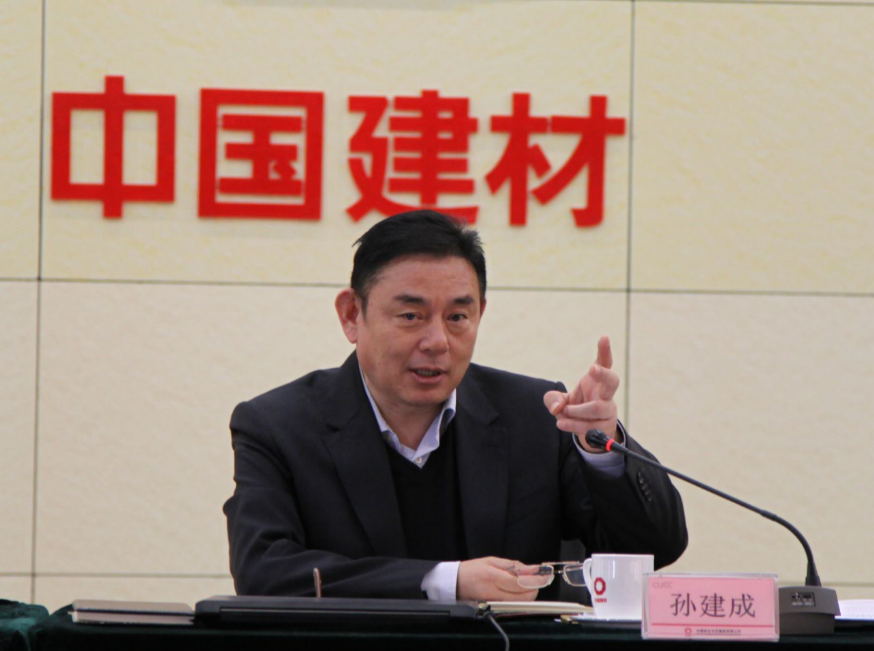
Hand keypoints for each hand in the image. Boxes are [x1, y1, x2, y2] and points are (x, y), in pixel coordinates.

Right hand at [457, 557, 538, 600]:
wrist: (454, 584)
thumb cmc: (471, 570)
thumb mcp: (491, 561)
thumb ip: (512, 566)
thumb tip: (530, 570)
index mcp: (492, 576)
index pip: (519, 583)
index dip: (535, 580)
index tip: (544, 576)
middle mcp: (493, 592)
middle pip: (522, 597)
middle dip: (535, 589)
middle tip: (540, 580)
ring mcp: (493, 603)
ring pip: (519, 604)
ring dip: (529, 595)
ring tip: (530, 584)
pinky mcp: (493, 608)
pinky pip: (512, 606)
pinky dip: (521, 600)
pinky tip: (521, 591)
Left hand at [543, 336, 618, 450]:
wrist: (588, 434)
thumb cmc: (575, 410)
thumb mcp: (559, 402)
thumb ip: (553, 399)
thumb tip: (558, 408)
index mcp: (596, 381)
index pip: (604, 363)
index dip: (605, 350)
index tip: (604, 337)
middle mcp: (605, 393)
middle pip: (612, 381)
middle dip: (603, 373)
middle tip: (591, 369)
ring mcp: (608, 410)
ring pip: (597, 407)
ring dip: (577, 410)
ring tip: (563, 412)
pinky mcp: (606, 426)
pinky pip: (591, 426)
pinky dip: (573, 425)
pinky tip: (561, 424)